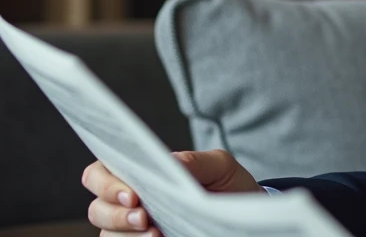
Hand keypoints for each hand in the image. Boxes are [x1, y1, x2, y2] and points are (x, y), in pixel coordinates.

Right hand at [83, 149, 264, 233]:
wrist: (243, 216)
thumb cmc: (227, 185)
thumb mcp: (220, 167)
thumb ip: (194, 161)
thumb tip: (169, 162)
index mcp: (139, 174)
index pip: (100, 174)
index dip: (106, 183)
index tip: (132, 194)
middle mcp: (128, 202)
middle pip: (98, 209)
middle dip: (115, 214)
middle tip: (143, 216)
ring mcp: (132, 229)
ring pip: (107, 235)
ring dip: (125, 235)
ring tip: (156, 234)